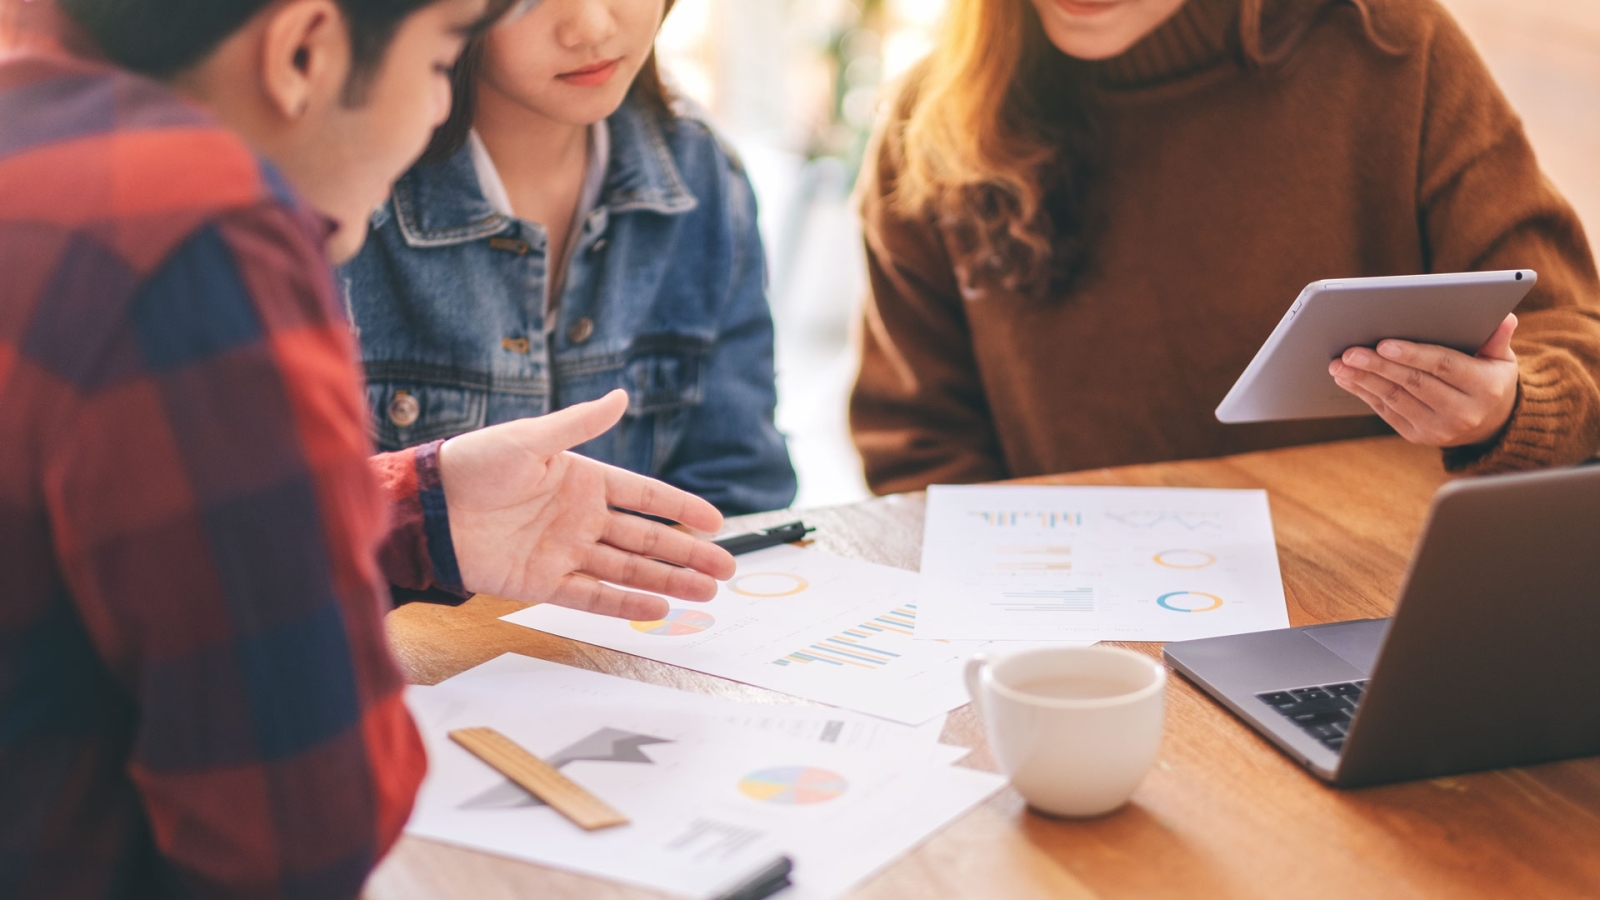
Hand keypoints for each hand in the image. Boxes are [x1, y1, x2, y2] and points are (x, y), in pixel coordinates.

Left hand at [438, 390, 735, 620]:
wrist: (429, 507)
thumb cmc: (475, 463)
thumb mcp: (532, 438)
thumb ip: (580, 424)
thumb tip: (621, 396)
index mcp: (584, 480)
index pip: (646, 497)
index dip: (681, 508)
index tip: (716, 523)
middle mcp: (581, 518)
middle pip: (647, 540)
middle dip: (688, 555)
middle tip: (726, 571)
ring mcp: (565, 551)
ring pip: (628, 571)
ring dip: (668, 582)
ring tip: (706, 594)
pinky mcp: (543, 581)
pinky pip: (592, 595)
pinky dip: (624, 604)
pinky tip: (658, 609)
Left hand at [1329, 313, 1519, 447]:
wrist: (1493, 426)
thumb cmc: (1491, 380)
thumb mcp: (1502, 360)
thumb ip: (1497, 339)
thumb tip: (1505, 318)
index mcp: (1485, 388)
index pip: (1444, 366)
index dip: (1412, 355)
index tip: (1384, 344)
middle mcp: (1462, 412)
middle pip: (1413, 384)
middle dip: (1378, 367)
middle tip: (1350, 352)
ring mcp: (1438, 428)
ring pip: (1395, 399)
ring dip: (1363, 381)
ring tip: (1339, 364)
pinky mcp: (1418, 436)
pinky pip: (1387, 412)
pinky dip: (1365, 393)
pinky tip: (1347, 378)